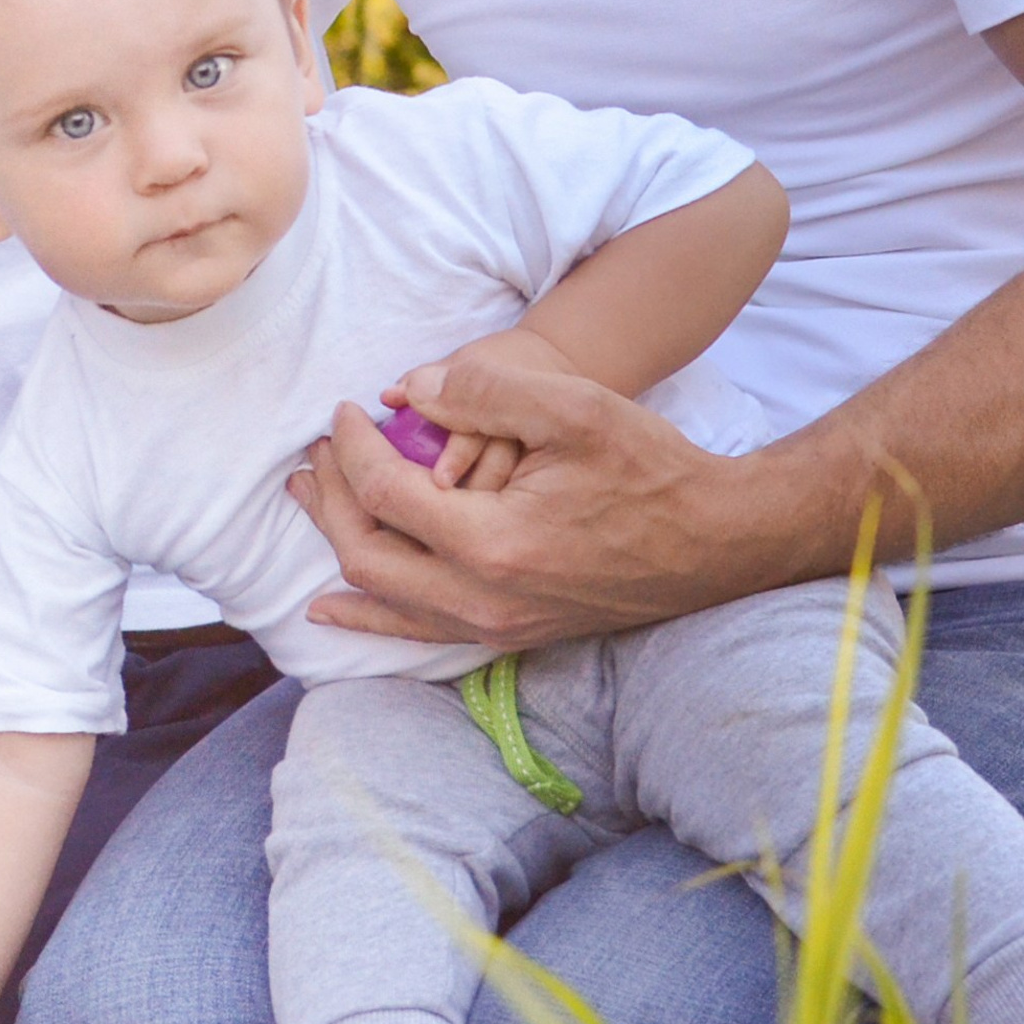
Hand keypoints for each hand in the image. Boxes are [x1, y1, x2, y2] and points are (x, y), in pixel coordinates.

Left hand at [292, 355, 762, 647]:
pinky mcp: (510, 633)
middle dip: (329, 496)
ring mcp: (496, 626)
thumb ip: (484, 389)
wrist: (718, 542)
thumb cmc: (651, 469)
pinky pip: (416, 630)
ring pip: (382, 597)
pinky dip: (368, 611)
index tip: (345, 411)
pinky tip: (333, 603)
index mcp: (492, 544)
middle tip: (317, 450)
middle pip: (365, 553)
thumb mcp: (573, 407)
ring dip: (336, 543)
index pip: (384, 495)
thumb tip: (405, 392)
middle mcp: (484, 600)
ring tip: (306, 497)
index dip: (352, 448)